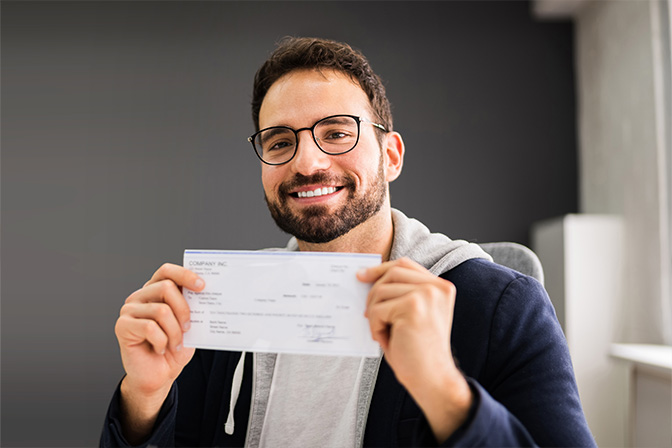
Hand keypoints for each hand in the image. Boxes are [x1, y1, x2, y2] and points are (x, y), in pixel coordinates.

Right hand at [114, 263, 203, 442]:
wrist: (159, 376)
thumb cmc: (174, 349)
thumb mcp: (189, 325)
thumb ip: (192, 307)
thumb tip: (206, 293)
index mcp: (155, 291)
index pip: (166, 271)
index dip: (184, 275)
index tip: (202, 286)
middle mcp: (140, 296)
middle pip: (165, 287)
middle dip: (183, 309)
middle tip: (188, 328)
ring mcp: (129, 310)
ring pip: (161, 310)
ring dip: (174, 332)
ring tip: (175, 344)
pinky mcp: (122, 326)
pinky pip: (149, 327)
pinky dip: (161, 341)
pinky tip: (160, 349)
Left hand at [358, 257, 471, 441]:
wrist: (432, 379)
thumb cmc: (418, 350)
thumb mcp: (413, 314)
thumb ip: (400, 293)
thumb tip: (366, 277)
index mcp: (440, 287)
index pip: (405, 265)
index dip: (381, 269)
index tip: (362, 275)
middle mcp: (437, 287)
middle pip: (392, 273)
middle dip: (374, 292)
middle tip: (369, 315)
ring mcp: (426, 295)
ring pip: (381, 290)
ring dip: (374, 313)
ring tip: (382, 331)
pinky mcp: (413, 307)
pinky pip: (378, 309)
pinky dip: (375, 326)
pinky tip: (384, 339)